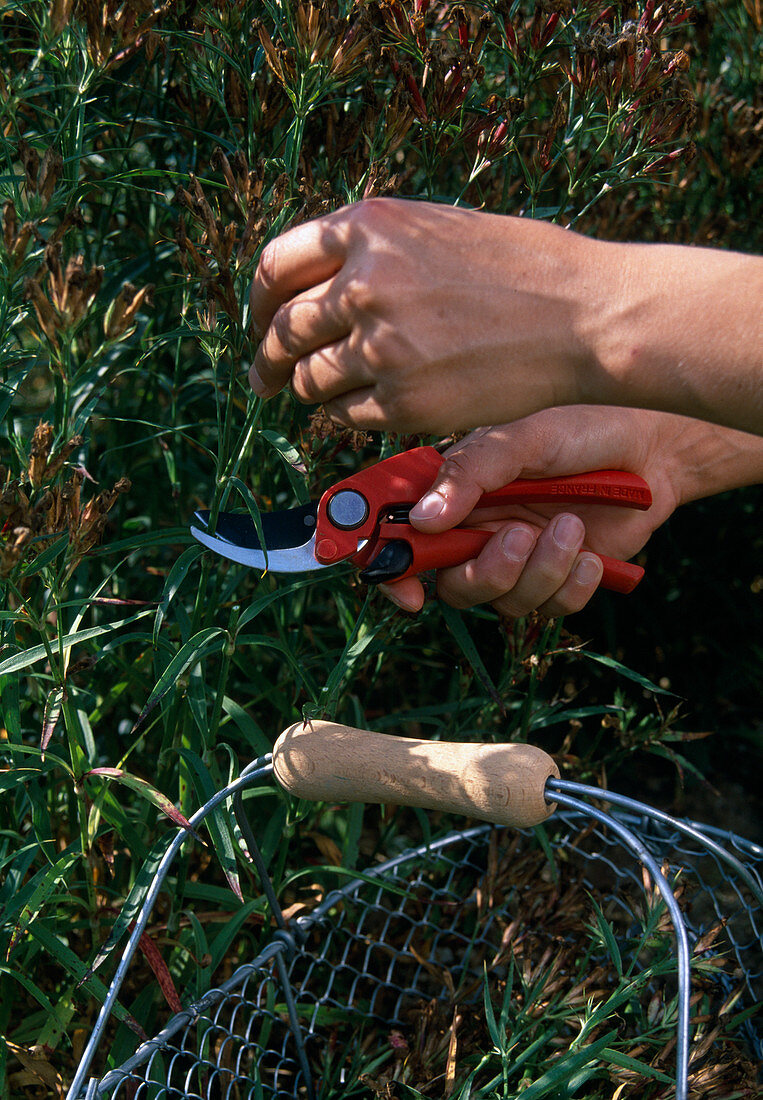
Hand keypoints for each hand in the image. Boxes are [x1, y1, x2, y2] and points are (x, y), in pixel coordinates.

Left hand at [249, 198, 762, 436]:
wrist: (585, 315)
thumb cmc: (525, 268)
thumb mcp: (438, 229)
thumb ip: (375, 252)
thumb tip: (320, 289)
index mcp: (370, 227)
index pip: (275, 266)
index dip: (258, 303)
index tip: (259, 325)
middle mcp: (364, 283)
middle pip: (283, 331)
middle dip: (267, 361)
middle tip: (264, 380)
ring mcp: (381, 346)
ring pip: (309, 380)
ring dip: (310, 391)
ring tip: (327, 394)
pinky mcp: (403, 401)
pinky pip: (344, 415)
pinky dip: (344, 416)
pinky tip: (366, 409)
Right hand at [379, 406, 755, 618]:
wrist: (655, 449)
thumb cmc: (584, 429)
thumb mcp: (524, 436)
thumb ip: (473, 471)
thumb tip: (425, 519)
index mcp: (455, 493)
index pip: (402, 537)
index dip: (392, 570)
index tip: (408, 593)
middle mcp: (479, 530)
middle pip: (453, 585)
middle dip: (487, 573)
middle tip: (520, 536)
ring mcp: (518, 558)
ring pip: (504, 601)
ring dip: (540, 572)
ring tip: (574, 527)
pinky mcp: (557, 579)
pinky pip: (549, 609)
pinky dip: (571, 588)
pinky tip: (593, 556)